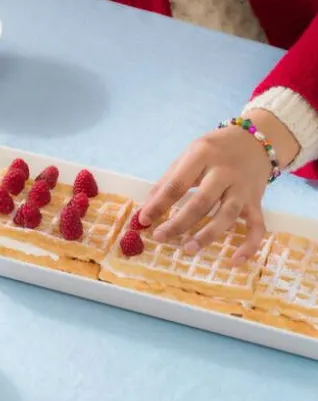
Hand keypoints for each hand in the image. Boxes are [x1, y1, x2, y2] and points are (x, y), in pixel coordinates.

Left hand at [137, 110, 298, 263]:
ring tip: (188, 249)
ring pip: (227, 215)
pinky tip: (235, 261)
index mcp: (202, 156)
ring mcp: (243, 188)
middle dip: (179, 222)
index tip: (143, 220)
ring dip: (208, 235)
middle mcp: (225, 172)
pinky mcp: (257, 201)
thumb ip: (169, 180)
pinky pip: (257, 226)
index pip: (177, 184)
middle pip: (201, 202)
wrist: (255, 139)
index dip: (159, 204)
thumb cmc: (213, 150)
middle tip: (160, 237)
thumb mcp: (188, 156)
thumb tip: (146, 208)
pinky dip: (249, 245)